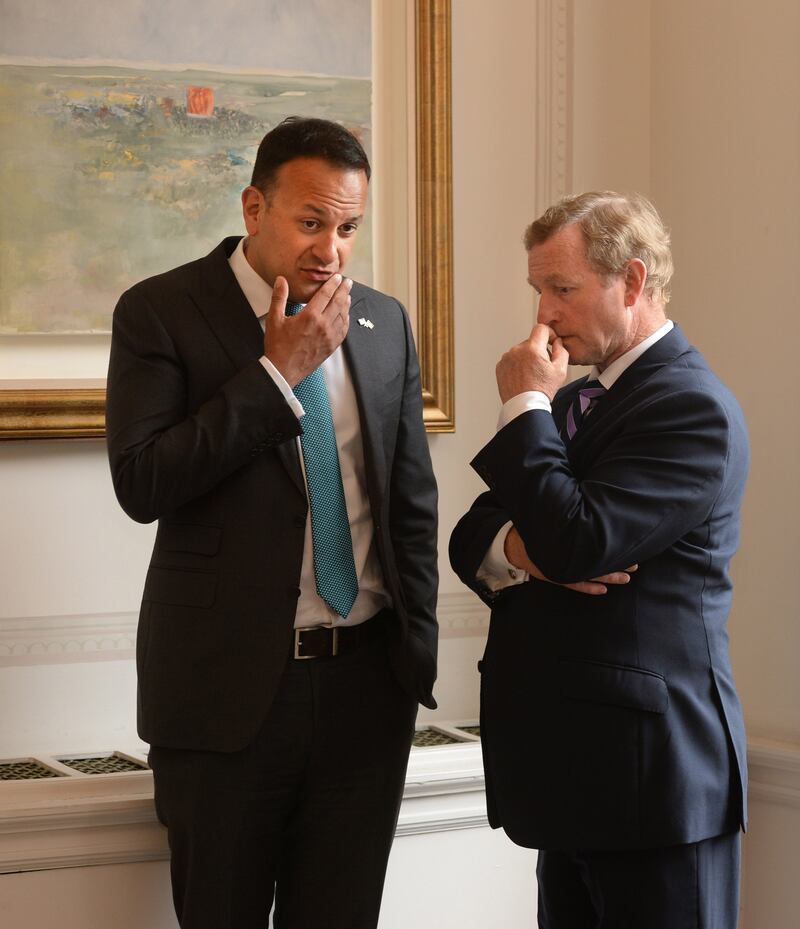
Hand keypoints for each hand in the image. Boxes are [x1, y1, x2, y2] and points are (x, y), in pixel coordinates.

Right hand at [264, 274, 351, 385]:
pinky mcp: (332, 346)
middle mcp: (323, 325)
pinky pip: (343, 330)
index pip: (326, 295)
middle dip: (344, 290)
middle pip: (338, 303)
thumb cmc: (278, 345)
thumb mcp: (275, 319)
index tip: (338, 277)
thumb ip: (279, 297)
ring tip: (347, 296)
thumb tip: (281, 279)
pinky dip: (346, 320)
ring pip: (343, 316)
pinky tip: (345, 315)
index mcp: (310, 316)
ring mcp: (329, 337)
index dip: (333, 284)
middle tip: (348, 282)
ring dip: (346, 304)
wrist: (283, 370)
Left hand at [496, 323, 568, 402]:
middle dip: (538, 350)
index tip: (550, 342)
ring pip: (520, 351)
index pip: (540, 328)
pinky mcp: (500, 367)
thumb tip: (557, 342)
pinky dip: (517, 365)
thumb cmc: (541, 390)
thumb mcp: (560, 370)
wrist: (524, 406)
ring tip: (531, 375)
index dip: (548, 333)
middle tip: (542, 367)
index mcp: (532, 349)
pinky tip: (522, 377)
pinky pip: (511, 360)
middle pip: (531, 342)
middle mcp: (517, 350)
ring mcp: (506, 358)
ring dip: (526, 358)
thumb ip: (561, 350)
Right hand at [504, 526, 636, 595]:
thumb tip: (588, 503)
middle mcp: (567, 554)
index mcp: (569, 539)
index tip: (630, 545)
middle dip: (617, 563)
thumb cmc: (537, 527)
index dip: (613, 547)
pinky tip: (603, 590)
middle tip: (636, 564)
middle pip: (597, 560)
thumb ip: (570, 513)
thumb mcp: (553, 516)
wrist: (513, 542)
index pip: (595, 543)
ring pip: (590, 574)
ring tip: (626, 578)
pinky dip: (589, 587)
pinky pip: (575, 585)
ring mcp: (562, 567)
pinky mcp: (557, 575)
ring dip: (609, 577)